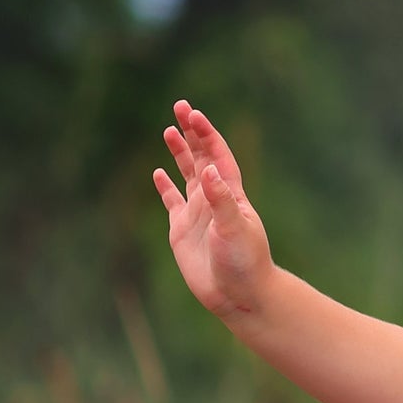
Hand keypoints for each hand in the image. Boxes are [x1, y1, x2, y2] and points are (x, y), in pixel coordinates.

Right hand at [153, 101, 274, 322]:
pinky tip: (158, 172)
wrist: (239, 296)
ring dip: (179, 153)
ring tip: (169, 131)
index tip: (193, 114)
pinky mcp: (182, 231)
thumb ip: (221, 200)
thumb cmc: (244, 262)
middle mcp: (214, 199)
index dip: (206, 134)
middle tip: (179, 107)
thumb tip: (209, 170)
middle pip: (201, 158)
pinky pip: (172, 202)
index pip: (218, 155)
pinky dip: (165, 187)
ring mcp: (198, 214)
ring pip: (186, 175)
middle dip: (191, 133)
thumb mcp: (234, 228)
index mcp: (231, 194)